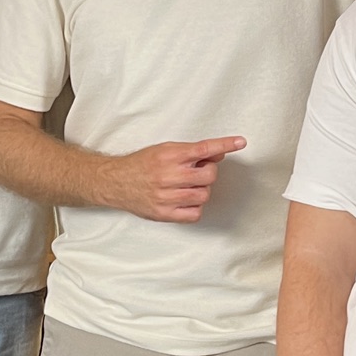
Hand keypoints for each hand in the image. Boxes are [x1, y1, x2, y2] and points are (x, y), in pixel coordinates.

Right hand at [107, 136, 245, 221]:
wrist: (115, 182)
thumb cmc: (141, 165)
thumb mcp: (164, 150)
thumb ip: (190, 153)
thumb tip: (218, 155)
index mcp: (169, 155)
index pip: (204, 149)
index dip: (225, 145)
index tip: (240, 142)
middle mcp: (168, 175)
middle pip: (209, 175)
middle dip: (207, 172)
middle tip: (195, 171)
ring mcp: (166, 196)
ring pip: (204, 195)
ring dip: (201, 190)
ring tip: (187, 186)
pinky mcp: (164, 213)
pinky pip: (195, 213)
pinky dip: (195, 207)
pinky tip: (185, 200)